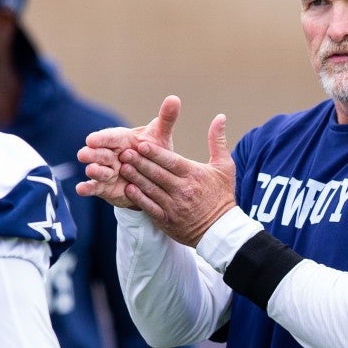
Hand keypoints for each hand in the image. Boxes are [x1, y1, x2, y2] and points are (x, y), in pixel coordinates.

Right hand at [76, 96, 181, 207]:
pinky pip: (94, 187)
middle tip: (84, 154)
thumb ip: (166, 119)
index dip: (101, 139)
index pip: (109, 137)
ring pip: (97, 170)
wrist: (155, 178)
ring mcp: (106, 171)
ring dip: (94, 170)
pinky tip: (80, 189)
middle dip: (92, 153)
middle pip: (99, 153)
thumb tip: (174, 98)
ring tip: (91, 170)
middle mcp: (110, 154)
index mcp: (120, 140)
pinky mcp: (104, 187)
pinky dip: (87, 188)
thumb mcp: (161, 136)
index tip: (92, 140)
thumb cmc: (154, 153)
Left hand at [114, 107, 236, 246]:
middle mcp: (183, 190)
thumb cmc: (222, 195)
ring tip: (122, 167)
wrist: (221, 230)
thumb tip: (220, 116)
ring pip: (151, 190)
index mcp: (195, 175)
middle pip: (158, 174)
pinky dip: (139, 198)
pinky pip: (150, 207)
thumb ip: (217, 141)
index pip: (172, 162)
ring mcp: (174, 206)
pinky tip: (128, 188)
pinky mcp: (167, 220)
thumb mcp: (225, 167)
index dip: (155, 153)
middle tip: (124, 152)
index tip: (141, 143)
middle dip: (140, 163)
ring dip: (135, 178)